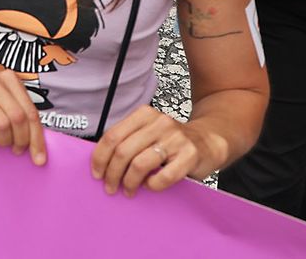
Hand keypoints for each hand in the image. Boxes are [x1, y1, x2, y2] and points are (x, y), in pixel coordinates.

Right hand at [0, 72, 46, 161]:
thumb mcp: (5, 97)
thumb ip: (22, 112)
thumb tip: (38, 146)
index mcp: (9, 78)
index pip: (31, 112)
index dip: (37, 138)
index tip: (39, 158)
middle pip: (18, 118)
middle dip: (21, 140)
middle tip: (18, 150)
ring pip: (2, 125)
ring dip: (4, 141)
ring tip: (1, 141)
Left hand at [90, 105, 206, 195]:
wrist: (208, 140)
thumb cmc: (172, 141)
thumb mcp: (148, 132)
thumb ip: (129, 140)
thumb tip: (102, 163)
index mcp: (144, 114)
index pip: (112, 136)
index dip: (100, 157)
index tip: (96, 173)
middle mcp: (159, 122)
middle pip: (122, 151)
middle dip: (112, 174)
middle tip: (110, 187)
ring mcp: (175, 138)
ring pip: (139, 164)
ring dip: (129, 182)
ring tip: (129, 190)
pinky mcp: (189, 155)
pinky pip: (163, 176)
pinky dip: (152, 185)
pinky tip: (150, 185)